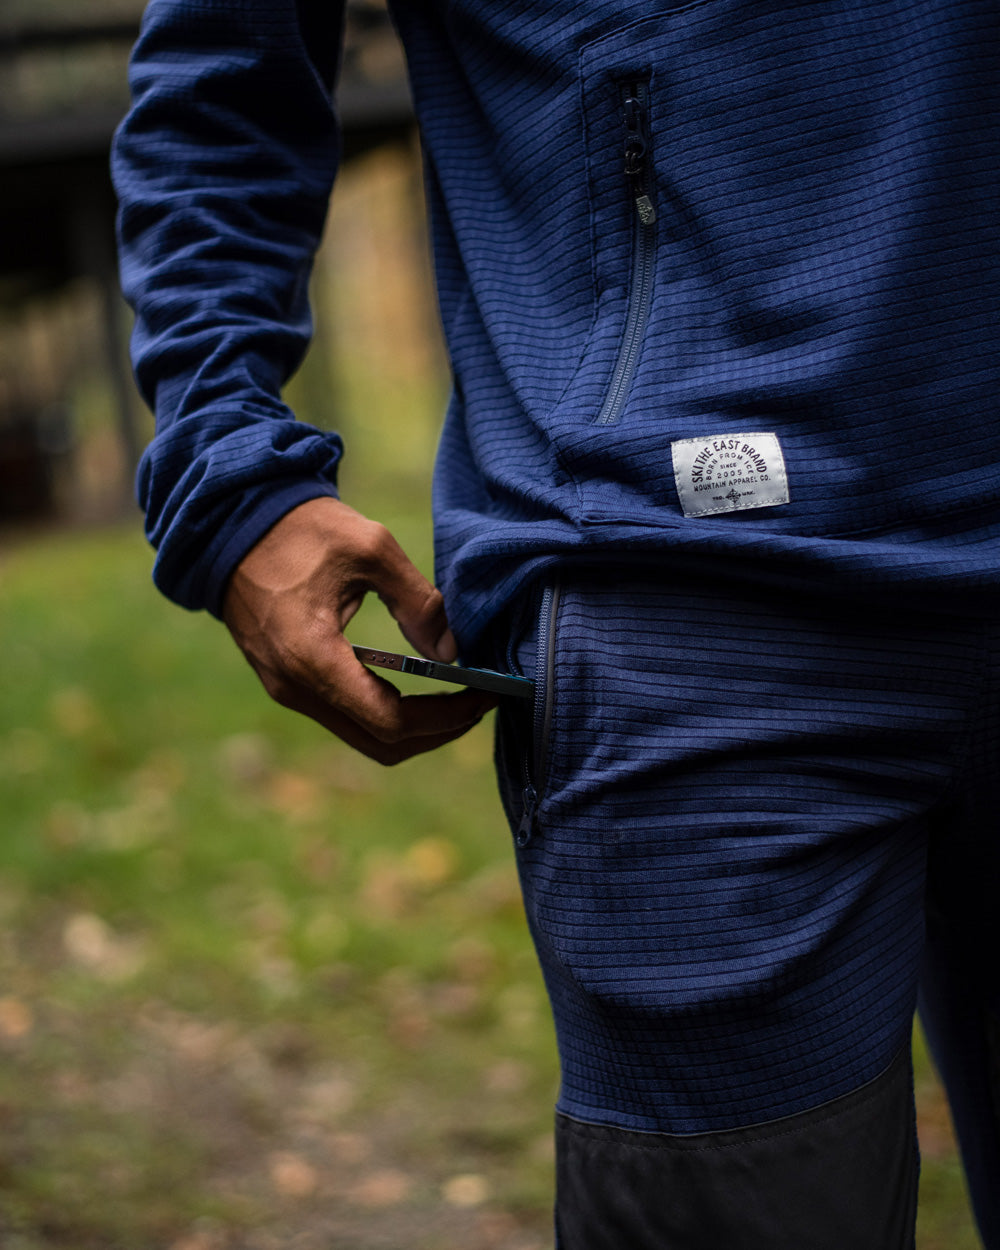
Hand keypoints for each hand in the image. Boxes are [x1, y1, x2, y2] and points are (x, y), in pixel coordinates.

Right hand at [221, 497, 495, 763]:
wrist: (231, 523)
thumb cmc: (302, 529)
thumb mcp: (371, 548)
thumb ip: (417, 601)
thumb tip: (451, 652)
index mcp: (312, 658)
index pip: (391, 721)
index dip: (444, 717)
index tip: (483, 697)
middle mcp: (295, 688)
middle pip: (381, 744)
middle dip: (436, 732)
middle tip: (478, 704)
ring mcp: (286, 690)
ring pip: (363, 737)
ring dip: (413, 728)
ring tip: (456, 700)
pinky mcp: (287, 682)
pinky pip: (345, 717)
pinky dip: (386, 714)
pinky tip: (416, 688)